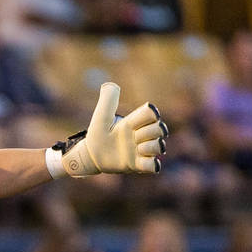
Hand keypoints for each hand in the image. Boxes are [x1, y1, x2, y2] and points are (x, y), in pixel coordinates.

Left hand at [53, 82, 168, 177]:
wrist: (90, 155)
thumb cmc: (97, 134)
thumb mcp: (101, 116)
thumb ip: (108, 100)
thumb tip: (109, 85)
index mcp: (134, 122)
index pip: (152, 113)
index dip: (148, 116)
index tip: (132, 122)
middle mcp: (140, 135)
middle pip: (160, 129)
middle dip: (150, 132)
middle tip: (133, 137)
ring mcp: (140, 151)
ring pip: (159, 147)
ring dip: (151, 147)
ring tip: (138, 148)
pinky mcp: (137, 165)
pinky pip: (153, 166)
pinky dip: (153, 164)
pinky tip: (143, 161)